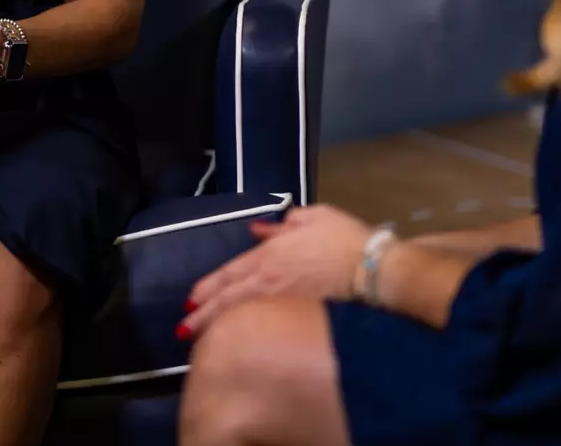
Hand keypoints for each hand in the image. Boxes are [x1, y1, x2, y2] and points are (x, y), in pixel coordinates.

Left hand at [176, 205, 372, 339]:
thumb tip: (259, 230)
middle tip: (183, 329)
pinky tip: (240, 343)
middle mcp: (270, 281)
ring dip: (219, 326)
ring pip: (244, 315)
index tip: (190, 301)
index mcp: (270, 256)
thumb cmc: (346, 240)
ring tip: (200, 339)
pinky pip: (266, 327)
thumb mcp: (314, 218)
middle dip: (204, 315)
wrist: (376, 271)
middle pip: (229, 299)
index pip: (230, 273)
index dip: (209, 287)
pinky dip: (248, 333)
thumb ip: (283, 226)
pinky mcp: (299, 319)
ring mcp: (284, 303)